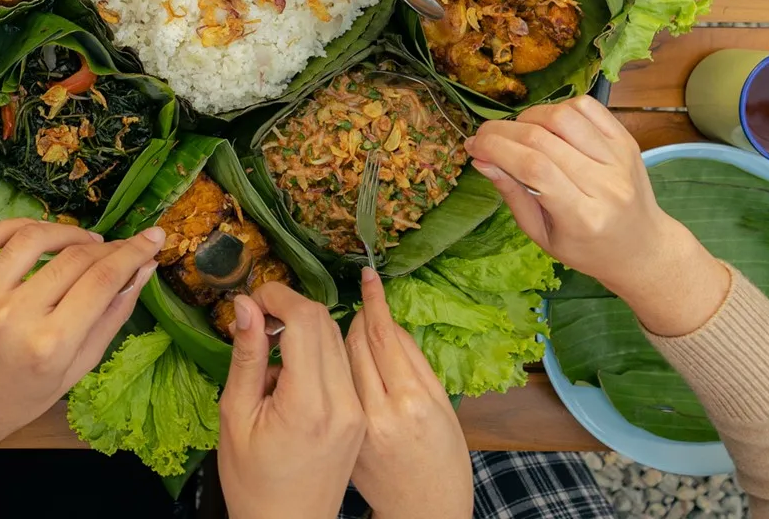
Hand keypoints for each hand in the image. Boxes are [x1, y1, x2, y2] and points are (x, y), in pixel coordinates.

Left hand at [0, 219, 163, 465]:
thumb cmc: (23, 395)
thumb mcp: (78, 367)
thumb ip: (113, 316)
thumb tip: (144, 268)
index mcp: (50, 345)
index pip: (102, 280)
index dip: (133, 252)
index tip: (153, 237)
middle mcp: (14, 317)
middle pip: (75, 258)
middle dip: (108, 246)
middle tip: (120, 246)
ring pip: (34, 236)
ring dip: (68, 231)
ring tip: (84, 241)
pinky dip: (21, 225)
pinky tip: (41, 234)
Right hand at [219, 283, 365, 518]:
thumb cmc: (252, 482)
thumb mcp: (236, 416)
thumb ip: (247, 357)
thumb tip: (246, 306)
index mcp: (309, 404)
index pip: (306, 320)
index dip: (278, 297)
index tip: (253, 299)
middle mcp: (343, 403)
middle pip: (326, 323)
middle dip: (290, 308)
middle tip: (257, 320)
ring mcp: (357, 411)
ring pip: (338, 340)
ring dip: (304, 329)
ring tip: (270, 350)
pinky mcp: (360, 416)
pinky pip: (343, 365)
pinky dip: (317, 354)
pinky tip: (291, 375)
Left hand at [347, 267, 471, 518]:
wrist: (421, 512)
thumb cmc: (442, 458)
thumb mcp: (440, 404)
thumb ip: (412, 361)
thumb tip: (384, 321)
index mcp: (407, 402)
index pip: (378, 334)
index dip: (371, 299)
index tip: (368, 275)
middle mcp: (373, 413)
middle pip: (348, 342)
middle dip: (351, 317)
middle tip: (361, 308)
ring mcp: (349, 428)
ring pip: (331, 360)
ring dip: (333, 337)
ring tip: (350, 335)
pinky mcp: (335, 436)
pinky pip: (327, 386)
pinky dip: (326, 368)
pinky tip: (337, 367)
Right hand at [464, 96, 730, 336]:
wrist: (643, 247)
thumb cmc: (587, 249)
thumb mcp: (542, 235)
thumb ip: (512, 195)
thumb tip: (481, 158)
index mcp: (583, 216)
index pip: (533, 168)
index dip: (496, 149)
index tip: (473, 146)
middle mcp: (605, 184)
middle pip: (543, 139)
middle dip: (502, 132)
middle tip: (483, 137)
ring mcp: (620, 158)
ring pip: (564, 116)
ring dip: (529, 117)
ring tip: (518, 133)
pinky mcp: (627, 140)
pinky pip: (588, 108)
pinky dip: (559, 108)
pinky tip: (547, 124)